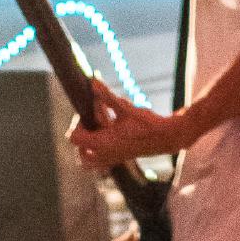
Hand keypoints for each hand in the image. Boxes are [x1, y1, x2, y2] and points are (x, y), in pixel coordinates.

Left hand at [69, 77, 185, 172]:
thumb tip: (93, 81)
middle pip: (81, 154)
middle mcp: (104, 155)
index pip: (75, 137)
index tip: (90, 112)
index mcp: (101, 144)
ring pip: (91, 160)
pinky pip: (103, 157)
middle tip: (94, 122)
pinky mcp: (121, 157)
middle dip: (84, 137)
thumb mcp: (125, 108)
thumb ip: (107, 96)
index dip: (78, 123)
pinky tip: (117, 124)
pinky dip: (104, 143)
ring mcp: (113, 159)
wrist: (164, 138)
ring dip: (92, 143)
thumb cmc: (145, 124)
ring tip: (105, 124)